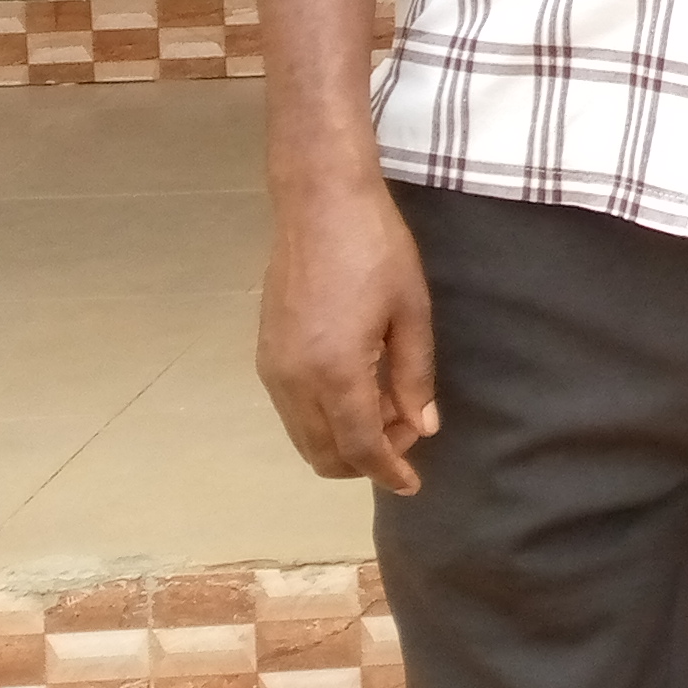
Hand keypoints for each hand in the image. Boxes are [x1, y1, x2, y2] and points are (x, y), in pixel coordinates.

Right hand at [258, 167, 438, 494]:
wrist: (319, 203)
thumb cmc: (376, 249)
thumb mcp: (411, 311)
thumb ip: (415, 375)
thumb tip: (423, 426)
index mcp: (334, 372)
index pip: (360, 447)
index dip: (388, 471)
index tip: (412, 484)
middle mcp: (294, 380)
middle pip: (325, 453)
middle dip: (367, 459)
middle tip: (407, 435)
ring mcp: (273, 368)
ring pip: (304, 436)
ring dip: (344, 440)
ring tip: (389, 410)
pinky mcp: (265, 353)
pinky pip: (292, 411)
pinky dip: (324, 419)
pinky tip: (359, 391)